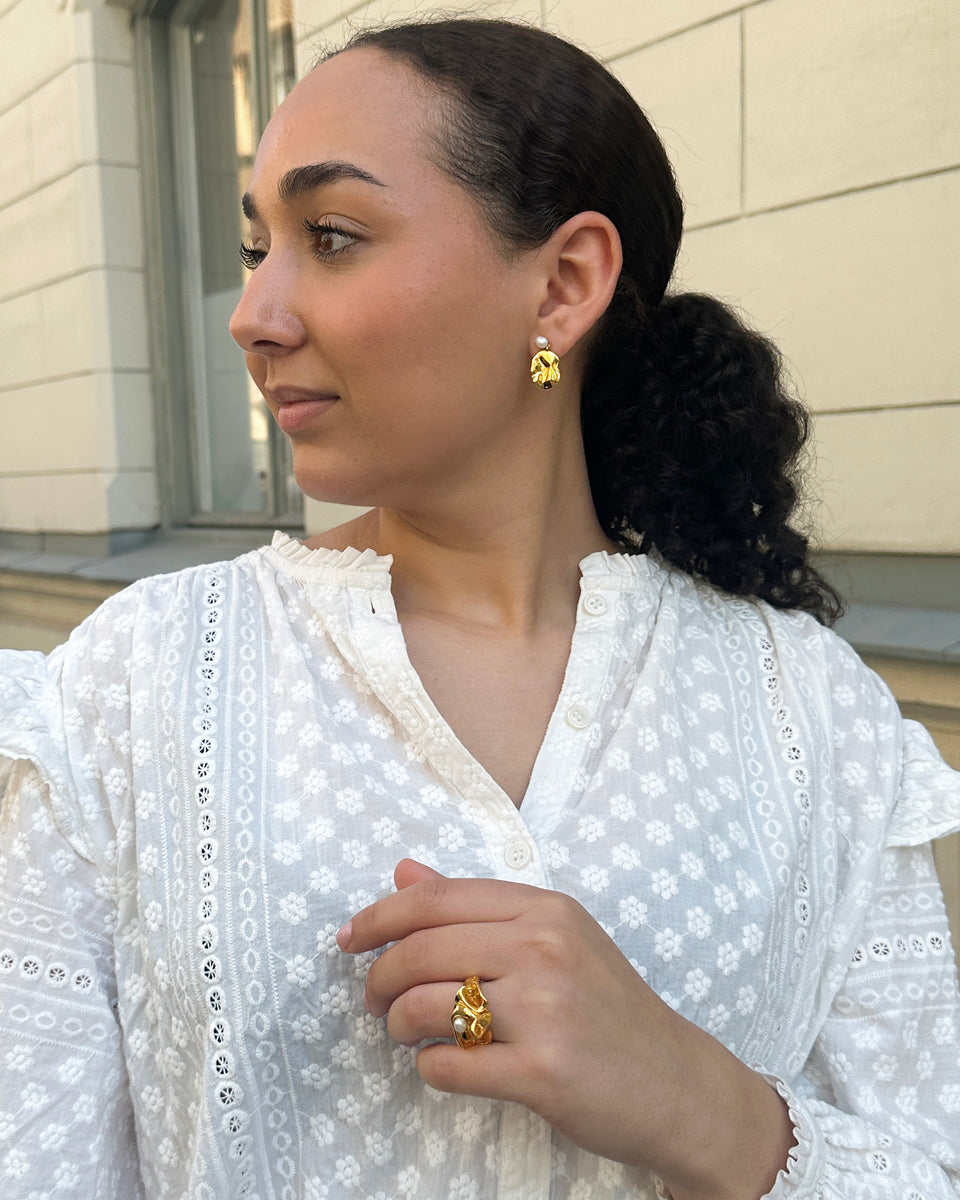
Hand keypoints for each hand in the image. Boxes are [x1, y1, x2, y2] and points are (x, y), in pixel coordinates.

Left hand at [336, 859, 793, 1197]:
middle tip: (371, 1000)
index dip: (378, 916)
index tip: (349, 939)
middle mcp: (545, 948)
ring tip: (403, 1032)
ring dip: (398, 1023)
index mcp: (545, 908)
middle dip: (378, 978)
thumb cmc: (608, 1008)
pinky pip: (449, 1066)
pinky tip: (443, 1065)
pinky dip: (430, 1068)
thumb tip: (404, 872)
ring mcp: (546, 1009)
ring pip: (426, 1005)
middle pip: (421, 950)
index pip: (436, 898)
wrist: (677, 1084)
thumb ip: (477, 906)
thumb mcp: (556, 938)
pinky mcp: (543, 1071)